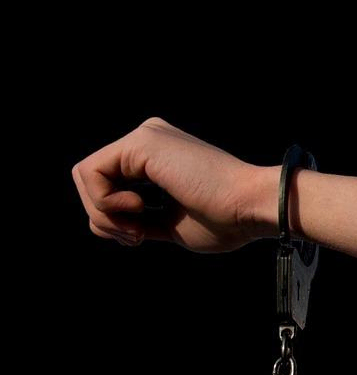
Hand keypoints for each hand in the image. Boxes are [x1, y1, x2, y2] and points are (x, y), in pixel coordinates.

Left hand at [71, 117, 273, 252]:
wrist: (253, 207)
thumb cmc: (226, 220)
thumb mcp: (170, 224)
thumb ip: (138, 218)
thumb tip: (105, 222)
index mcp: (156, 156)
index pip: (106, 184)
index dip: (111, 219)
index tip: (139, 237)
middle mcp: (147, 139)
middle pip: (90, 180)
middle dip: (103, 218)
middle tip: (135, 237)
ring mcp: (143, 137)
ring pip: (85, 177)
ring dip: (104, 214)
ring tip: (137, 229)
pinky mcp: (141, 143)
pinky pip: (91, 174)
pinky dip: (105, 202)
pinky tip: (139, 209)